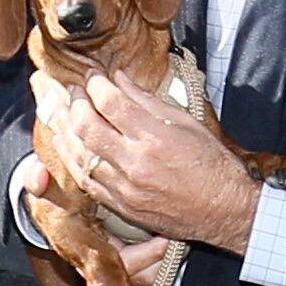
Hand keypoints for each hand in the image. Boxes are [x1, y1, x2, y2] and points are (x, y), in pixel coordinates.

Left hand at [64, 73, 260, 254]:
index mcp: (155, 137)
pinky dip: (72, 159)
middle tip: (74, 90)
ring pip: (79, 155)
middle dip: (74, 103)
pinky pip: (86, 181)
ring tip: (60, 112)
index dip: (95, 83)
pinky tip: (67, 144)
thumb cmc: (212, 164)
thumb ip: (147, 100)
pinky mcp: (122, 206)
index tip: (92, 74)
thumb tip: (118, 78)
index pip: (110, 102)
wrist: (225, 210)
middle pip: (86, 127)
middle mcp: (135, 163)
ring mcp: (125, 188)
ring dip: (65, 130)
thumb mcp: (186, 122)